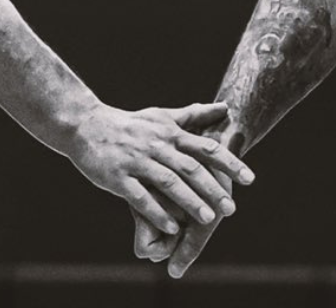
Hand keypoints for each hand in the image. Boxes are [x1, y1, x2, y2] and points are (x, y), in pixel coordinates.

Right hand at [132, 114, 241, 276]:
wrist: (86, 126)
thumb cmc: (130, 124)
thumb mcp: (162, 116)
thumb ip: (194, 115)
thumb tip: (225, 107)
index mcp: (170, 133)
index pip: (205, 147)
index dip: (228, 163)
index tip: (249, 179)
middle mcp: (157, 147)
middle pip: (190, 168)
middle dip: (213, 188)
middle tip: (232, 208)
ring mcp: (137, 162)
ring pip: (168, 182)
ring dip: (190, 201)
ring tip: (208, 220)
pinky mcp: (118, 177)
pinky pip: (140, 197)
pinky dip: (157, 212)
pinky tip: (172, 227)